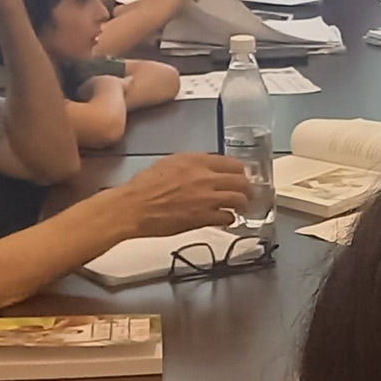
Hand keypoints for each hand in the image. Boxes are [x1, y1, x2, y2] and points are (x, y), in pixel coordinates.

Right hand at [112, 153, 252, 235]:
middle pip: (241, 181)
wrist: (134, 207)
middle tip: (245, 193)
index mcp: (196, 161)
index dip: (239, 171)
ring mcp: (206, 198)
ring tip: (240, 207)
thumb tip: (204, 168)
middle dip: (246, 188)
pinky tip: (226, 219)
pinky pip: (227, 217)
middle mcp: (205, 177)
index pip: (232, 163)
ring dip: (242, 204)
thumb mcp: (169, 164)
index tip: (239, 176)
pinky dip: (230, 219)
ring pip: (239, 199)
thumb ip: (191, 165)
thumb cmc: (145, 186)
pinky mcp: (203, 217)